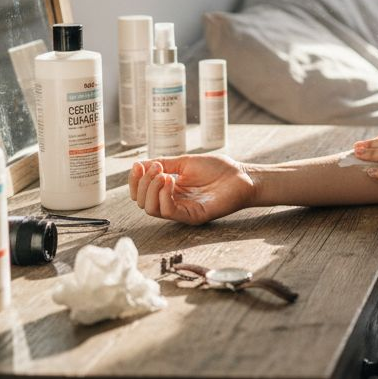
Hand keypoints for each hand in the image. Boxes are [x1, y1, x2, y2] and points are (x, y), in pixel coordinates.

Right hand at [128, 154, 255, 224]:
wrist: (242, 175)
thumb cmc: (218, 169)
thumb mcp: (185, 162)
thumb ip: (164, 164)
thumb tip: (140, 164)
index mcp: (170, 190)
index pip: (142, 192)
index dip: (135, 180)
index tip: (138, 165)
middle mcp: (173, 202)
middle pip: (143, 202)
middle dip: (143, 183)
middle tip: (156, 168)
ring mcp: (182, 211)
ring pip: (152, 209)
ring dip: (152, 189)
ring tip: (163, 175)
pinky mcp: (192, 216)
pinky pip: (169, 212)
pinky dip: (165, 196)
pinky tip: (171, 181)